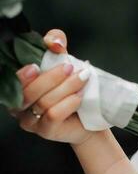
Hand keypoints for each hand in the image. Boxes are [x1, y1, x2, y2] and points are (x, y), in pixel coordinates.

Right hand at [8, 29, 95, 145]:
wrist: (89, 112)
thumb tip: (54, 43)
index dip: (21, 76)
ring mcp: (30, 120)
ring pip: (43, 103)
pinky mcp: (45, 130)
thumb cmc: (70, 85)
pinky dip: (68, 103)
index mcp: (17, 86)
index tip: (35, 66)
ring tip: (82, 79)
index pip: (11, 81)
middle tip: (70, 68)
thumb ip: (55, 42)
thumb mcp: (62, 58)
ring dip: (66, 88)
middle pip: (27, 93)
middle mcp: (18, 105)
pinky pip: (53, 115)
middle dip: (51, 78)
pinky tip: (79, 97)